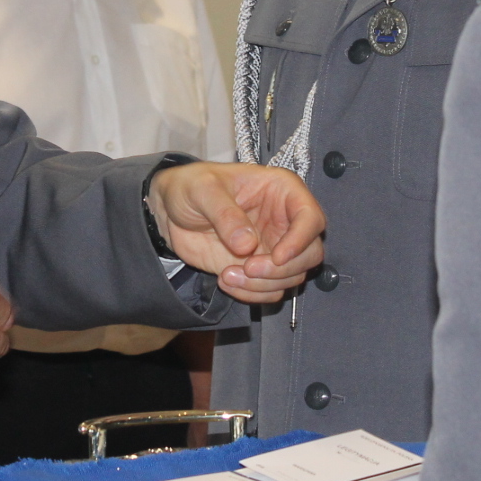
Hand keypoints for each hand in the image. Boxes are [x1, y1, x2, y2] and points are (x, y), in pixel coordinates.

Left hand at [147, 163, 325, 304]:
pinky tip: (226, 280)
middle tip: (247, 268)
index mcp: (281, 191)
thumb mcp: (203, 189)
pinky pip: (271, 291)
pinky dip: (252, 293)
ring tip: (227, 274)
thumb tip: (247, 245)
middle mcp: (284, 221)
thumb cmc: (190, 186)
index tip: (277, 256)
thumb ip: (225, 213)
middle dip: (281, 269)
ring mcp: (273, 247)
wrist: (170, 210)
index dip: (301, 240)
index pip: (311, 217)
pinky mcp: (259, 269)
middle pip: (310, 253)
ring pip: (292, 276)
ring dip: (262, 284)